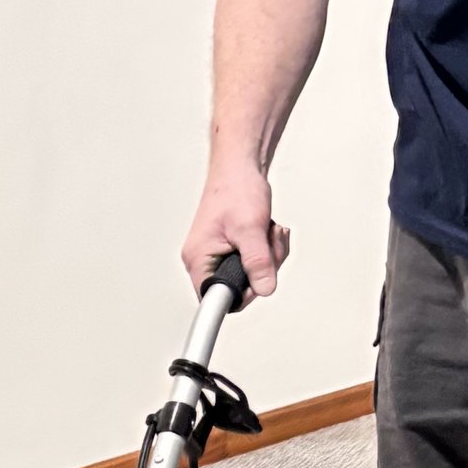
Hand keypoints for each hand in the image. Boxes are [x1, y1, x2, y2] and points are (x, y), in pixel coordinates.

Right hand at [181, 170, 289, 299]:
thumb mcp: (251, 228)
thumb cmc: (236, 189)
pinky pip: (252, 262)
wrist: (239, 168)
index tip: (258, 277)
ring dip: (268, 256)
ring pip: (249, 276)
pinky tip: (266, 232)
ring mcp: (216, 254)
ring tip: (268, 232)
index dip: (243, 293)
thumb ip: (258, 262)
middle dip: (263, 268)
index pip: (217, 299)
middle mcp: (204, 260)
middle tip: (268, 244)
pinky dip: (266, 250)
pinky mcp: (229, 248)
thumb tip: (265, 288)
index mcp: (199, 258)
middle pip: (238, 288)